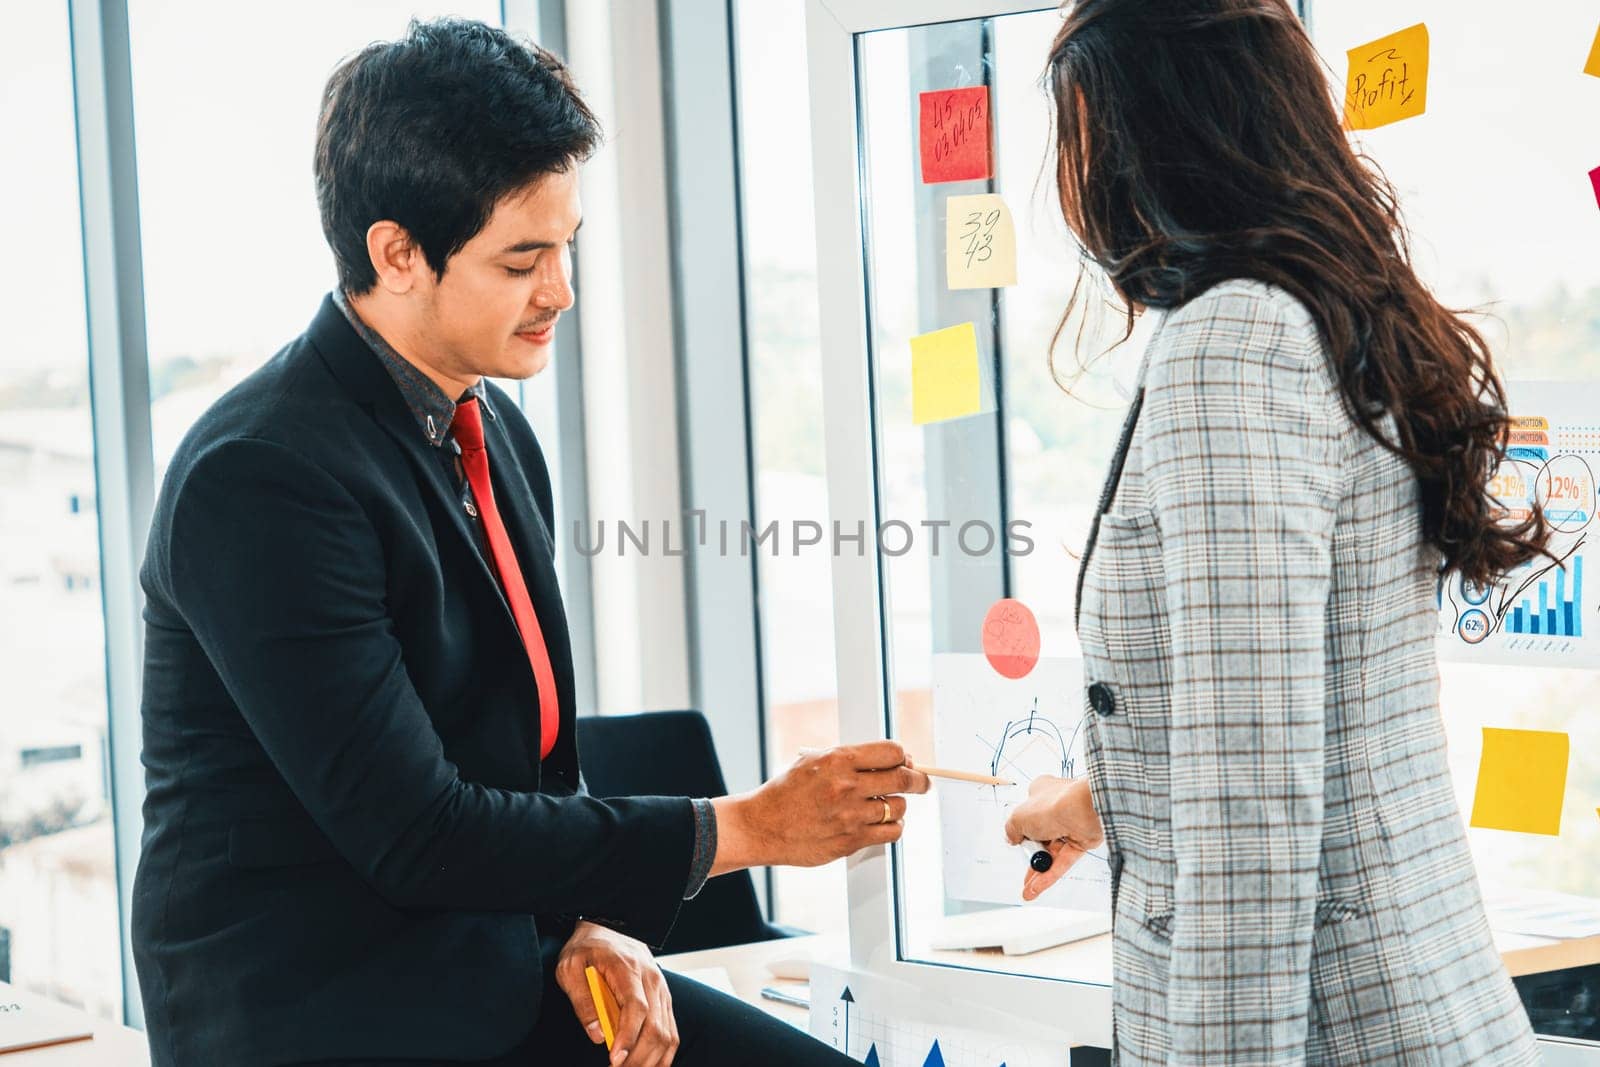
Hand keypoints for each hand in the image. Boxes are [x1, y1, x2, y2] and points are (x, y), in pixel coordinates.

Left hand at [554, 921, 676, 1066]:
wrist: (611, 927)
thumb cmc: (589, 947)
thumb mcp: (571, 967)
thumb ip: (582, 1000)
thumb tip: (597, 1034)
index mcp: (628, 969)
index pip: (637, 1008)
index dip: (628, 1037)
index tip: (614, 1059)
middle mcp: (652, 980)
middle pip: (656, 1027)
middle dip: (638, 1058)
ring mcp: (661, 991)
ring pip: (667, 1034)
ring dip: (651, 1061)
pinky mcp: (663, 1000)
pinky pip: (670, 1032)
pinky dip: (662, 1055)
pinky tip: (647, 1065)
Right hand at [709, 741, 930, 874]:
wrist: (762, 825)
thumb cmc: (787, 792)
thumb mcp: (813, 761)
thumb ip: (850, 758)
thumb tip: (891, 759)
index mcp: (838, 759)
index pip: (892, 751)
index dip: (903, 756)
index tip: (906, 762)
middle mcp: (847, 786)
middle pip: (904, 779)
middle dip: (919, 780)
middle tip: (922, 782)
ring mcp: (851, 815)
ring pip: (899, 807)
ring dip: (899, 806)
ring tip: (888, 805)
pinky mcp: (851, 840)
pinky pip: (891, 832)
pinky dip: (893, 827)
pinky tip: (883, 823)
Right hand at [1003, 776, 1103, 900]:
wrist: (1086, 809)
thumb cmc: (1054, 804)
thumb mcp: (1019, 817)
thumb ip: (1012, 829)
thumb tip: (1011, 838)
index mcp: (1041, 793)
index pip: (1028, 814)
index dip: (1021, 831)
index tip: (1016, 844)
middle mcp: (1057, 808)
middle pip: (1040, 837)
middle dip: (1031, 857)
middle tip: (1024, 868)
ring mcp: (1070, 825)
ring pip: (1052, 853)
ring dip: (1039, 871)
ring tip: (1028, 888)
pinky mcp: (1082, 840)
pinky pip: (1063, 861)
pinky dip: (1050, 875)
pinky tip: (1037, 888)